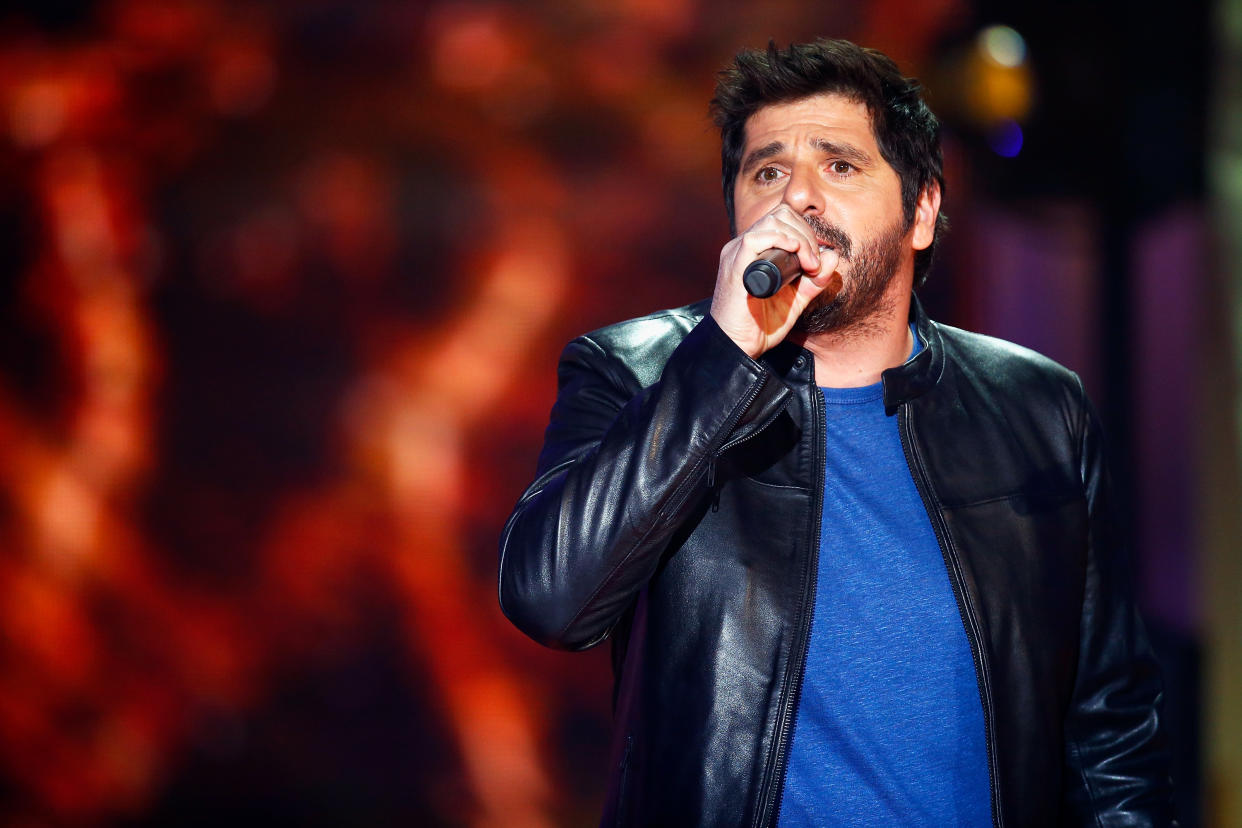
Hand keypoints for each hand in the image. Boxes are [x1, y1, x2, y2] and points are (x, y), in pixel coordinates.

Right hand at [709, 205, 841, 358]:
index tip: (816, 260)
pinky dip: (779, 239)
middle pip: (780, 216)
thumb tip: (833, 256)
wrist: (738, 346)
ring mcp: (736, 255)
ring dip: (798, 238)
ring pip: (771, 222)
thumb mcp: (795, 299)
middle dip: (806, 234)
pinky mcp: (734, 267)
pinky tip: (793, 252)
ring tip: (807, 265)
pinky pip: (754, 239)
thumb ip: (813, 281)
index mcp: (753, 251)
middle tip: (813, 264)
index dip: (805, 232)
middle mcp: (742, 247)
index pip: (783, 220)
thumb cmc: (760, 325)